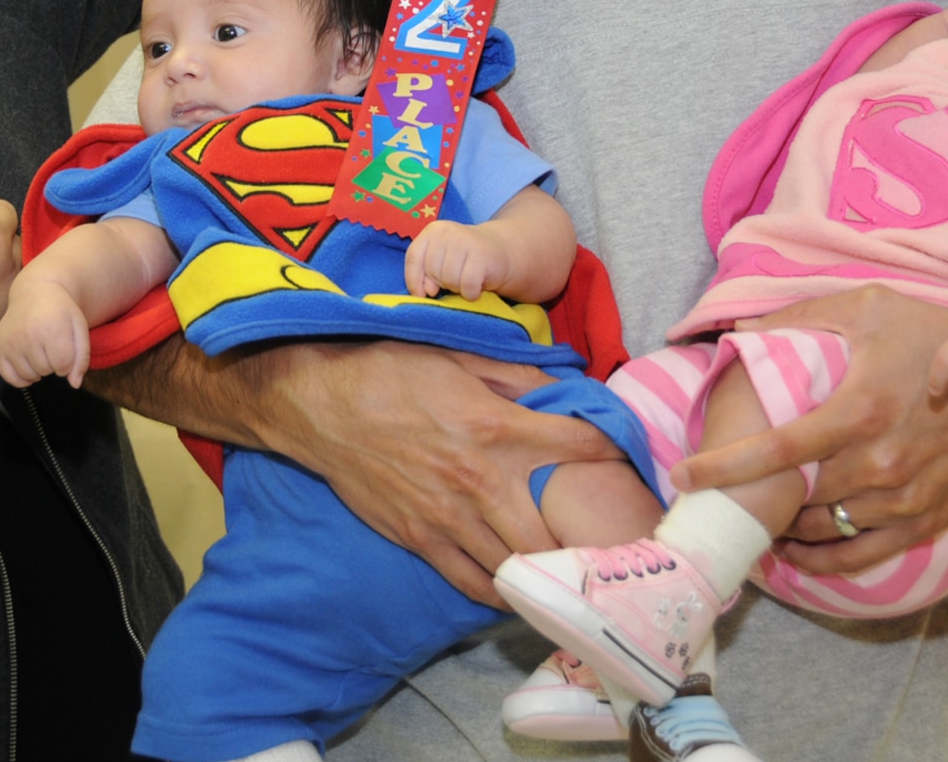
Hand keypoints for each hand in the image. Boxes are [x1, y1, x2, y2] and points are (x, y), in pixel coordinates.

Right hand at [0, 282, 91, 387]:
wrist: (36, 292)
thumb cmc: (61, 312)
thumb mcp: (79, 328)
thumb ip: (82, 358)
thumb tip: (74, 384)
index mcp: (51, 329)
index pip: (63, 366)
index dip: (68, 362)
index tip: (66, 348)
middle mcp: (27, 335)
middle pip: (46, 371)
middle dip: (53, 363)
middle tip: (51, 344)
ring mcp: (10, 342)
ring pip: (29, 376)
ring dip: (38, 369)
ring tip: (40, 350)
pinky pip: (9, 377)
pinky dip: (21, 378)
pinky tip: (29, 364)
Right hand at [254, 340, 623, 603]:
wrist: (322, 403)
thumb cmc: (391, 370)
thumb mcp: (460, 356)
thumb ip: (518, 377)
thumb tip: (566, 388)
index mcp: (496, 427)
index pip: (577, 444)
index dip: (610, 448)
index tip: (625, 456)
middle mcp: (480, 480)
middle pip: (554, 529)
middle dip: (585, 536)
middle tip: (605, 538)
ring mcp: (449, 517)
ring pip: (516, 564)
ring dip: (546, 568)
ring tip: (569, 568)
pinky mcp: (420, 538)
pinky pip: (472, 581)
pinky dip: (501, 590)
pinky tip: (518, 586)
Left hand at [404, 221, 508, 299]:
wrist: (499, 251)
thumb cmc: (464, 259)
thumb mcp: (441, 262)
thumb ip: (426, 273)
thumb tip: (428, 290)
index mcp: (433, 231)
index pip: (414, 258)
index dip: (414, 279)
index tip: (423, 294)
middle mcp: (447, 232)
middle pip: (432, 271)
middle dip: (442, 283)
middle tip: (457, 277)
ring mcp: (466, 240)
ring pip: (450, 280)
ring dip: (458, 288)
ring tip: (466, 280)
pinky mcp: (482, 255)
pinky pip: (467, 285)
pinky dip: (471, 293)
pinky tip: (476, 288)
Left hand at [666, 285, 947, 571]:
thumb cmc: (938, 335)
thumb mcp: (869, 307)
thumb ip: (800, 317)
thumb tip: (737, 329)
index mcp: (858, 411)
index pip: (773, 452)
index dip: (721, 468)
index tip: (682, 476)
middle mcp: (879, 464)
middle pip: (792, 499)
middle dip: (748, 502)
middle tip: (714, 498)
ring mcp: (903, 499)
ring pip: (823, 530)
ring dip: (782, 529)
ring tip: (750, 519)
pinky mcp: (926, 519)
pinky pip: (863, 555)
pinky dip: (824, 560)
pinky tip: (796, 551)